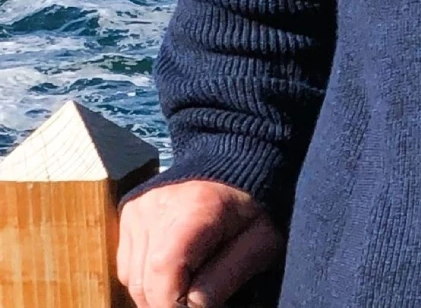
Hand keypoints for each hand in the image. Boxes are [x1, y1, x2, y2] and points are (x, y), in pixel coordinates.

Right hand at [117, 179, 284, 307]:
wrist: (240, 159)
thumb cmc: (256, 204)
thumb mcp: (260, 242)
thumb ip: (224, 280)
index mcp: (194, 210)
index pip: (164, 280)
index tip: (201, 307)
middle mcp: (157, 206)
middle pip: (145, 284)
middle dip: (170, 304)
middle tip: (198, 299)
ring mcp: (140, 208)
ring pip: (132, 279)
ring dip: (157, 293)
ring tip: (189, 283)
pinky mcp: (130, 211)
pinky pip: (128, 264)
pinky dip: (147, 276)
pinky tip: (174, 268)